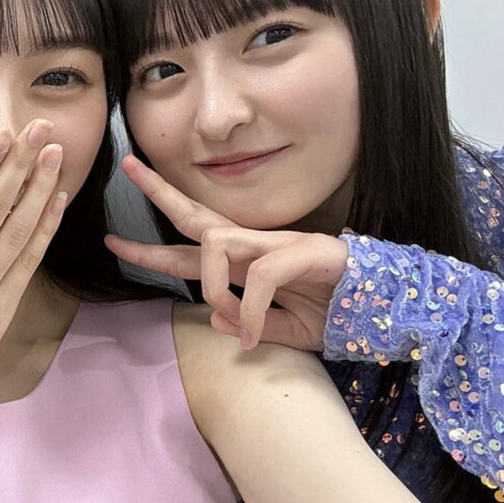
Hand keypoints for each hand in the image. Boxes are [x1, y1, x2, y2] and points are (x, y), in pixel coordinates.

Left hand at [106, 155, 346, 350]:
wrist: (390, 311)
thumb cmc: (339, 316)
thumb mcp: (286, 333)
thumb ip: (252, 327)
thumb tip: (216, 322)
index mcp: (249, 262)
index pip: (191, 248)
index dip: (151, 250)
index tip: (113, 244)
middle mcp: (259, 245)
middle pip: (197, 217)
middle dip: (159, 195)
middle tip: (128, 168)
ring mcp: (282, 243)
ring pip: (219, 242)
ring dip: (209, 284)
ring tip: (227, 317)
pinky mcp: (308, 251)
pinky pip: (261, 275)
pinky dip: (251, 309)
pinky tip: (256, 334)